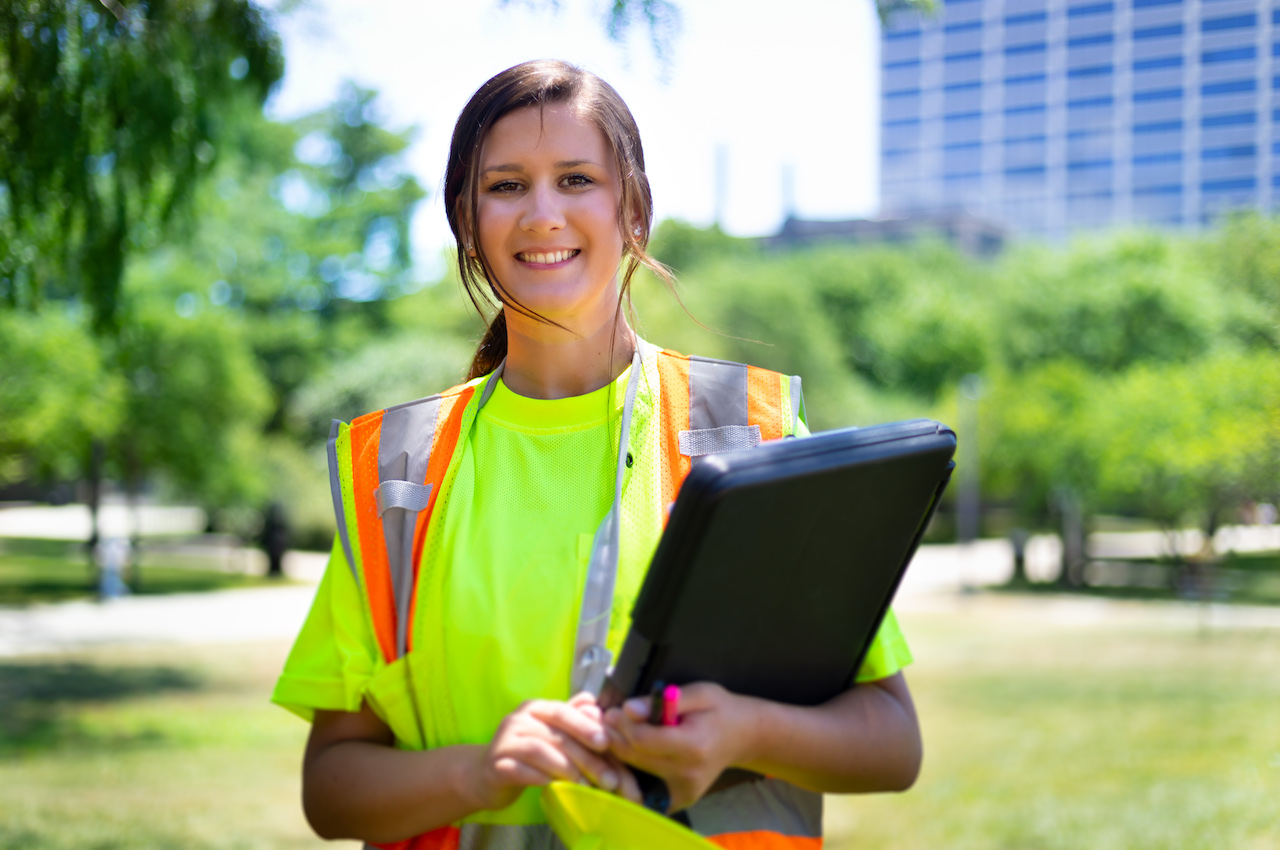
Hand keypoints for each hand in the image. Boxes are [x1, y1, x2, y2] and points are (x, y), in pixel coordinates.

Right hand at [467, 692, 637, 811]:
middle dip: (586, 757)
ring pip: (541, 751)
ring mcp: (505, 742)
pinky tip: (559, 789)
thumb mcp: (550, 734)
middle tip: (609, 778)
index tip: (608, 743)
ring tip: (588, 787)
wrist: (484, 776)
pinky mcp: (496, 766)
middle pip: (557, 735)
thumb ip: (572, 718)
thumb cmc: (525, 755)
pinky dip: (543, 779)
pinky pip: (522, 771)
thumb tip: (594, 703)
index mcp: (536, 708)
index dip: (586, 726)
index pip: (564, 711)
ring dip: (568, 770)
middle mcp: (519, 719)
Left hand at [603, 682, 759, 811]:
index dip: (623, 724)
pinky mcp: (680, 800)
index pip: (642, 740)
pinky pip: (644, 787)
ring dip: (619, 753)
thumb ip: (663, 700)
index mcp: (693, 746)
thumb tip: (629, 709)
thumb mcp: (699, 693)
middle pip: (634, 758)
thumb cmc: (720, 710)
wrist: (743, 737)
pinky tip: (632, 752)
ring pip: (634, 773)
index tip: (615, 710)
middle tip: (608, 719)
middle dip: (615, 736)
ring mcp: (683, 791)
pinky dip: (633, 770)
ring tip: (616, 733)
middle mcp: (687, 774)